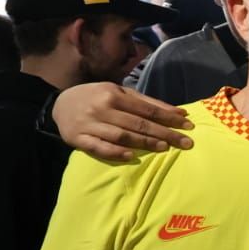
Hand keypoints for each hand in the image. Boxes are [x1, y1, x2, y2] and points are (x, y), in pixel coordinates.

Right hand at [54, 83, 192, 159]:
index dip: (169, 118)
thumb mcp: (121, 93)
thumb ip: (149, 102)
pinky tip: (131, 156)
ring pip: (121, 135)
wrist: (60, 103)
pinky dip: (115, 152)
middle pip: (138, 124)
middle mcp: (103, 108)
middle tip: (186, 142)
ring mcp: (90, 124)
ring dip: (144, 143)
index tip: (188, 126)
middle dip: (164, 133)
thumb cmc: (98, 97)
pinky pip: (99, 147)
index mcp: (114, 95)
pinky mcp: (79, 139)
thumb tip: (180, 112)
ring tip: (165, 148)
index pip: (147, 109)